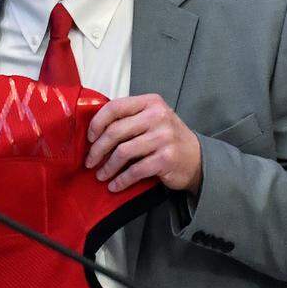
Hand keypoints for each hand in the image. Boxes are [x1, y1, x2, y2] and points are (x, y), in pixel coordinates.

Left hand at [85, 94, 201, 194]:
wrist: (197, 159)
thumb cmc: (167, 138)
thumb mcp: (151, 120)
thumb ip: (128, 119)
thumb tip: (94, 133)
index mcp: (150, 102)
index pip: (115, 107)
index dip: (97, 123)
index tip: (89, 138)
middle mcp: (158, 116)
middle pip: (115, 131)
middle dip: (97, 149)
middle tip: (90, 162)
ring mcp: (163, 137)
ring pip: (123, 152)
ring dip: (108, 167)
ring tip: (101, 175)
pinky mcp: (166, 159)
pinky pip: (135, 170)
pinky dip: (121, 180)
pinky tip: (115, 185)